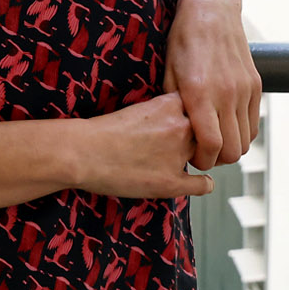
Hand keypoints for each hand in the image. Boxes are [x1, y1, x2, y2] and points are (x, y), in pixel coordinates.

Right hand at [74, 93, 214, 198]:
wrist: (82, 152)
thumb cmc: (104, 130)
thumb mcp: (139, 108)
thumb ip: (165, 110)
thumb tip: (183, 117)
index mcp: (170, 105)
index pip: (200, 106)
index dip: (196, 115)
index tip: (192, 120)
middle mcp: (180, 127)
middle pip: (206, 130)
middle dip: (198, 136)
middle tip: (182, 143)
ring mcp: (177, 156)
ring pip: (205, 155)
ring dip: (197, 157)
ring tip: (182, 160)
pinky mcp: (171, 183)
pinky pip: (203, 184)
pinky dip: (204, 184)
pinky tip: (201, 182)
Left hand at [163, 0, 260, 169]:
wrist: (211, 11)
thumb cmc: (183, 40)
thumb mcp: (168, 72)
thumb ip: (174, 106)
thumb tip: (176, 135)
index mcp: (200, 93)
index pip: (212, 145)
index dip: (203, 159)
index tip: (193, 157)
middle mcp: (227, 94)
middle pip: (233, 151)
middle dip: (216, 158)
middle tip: (202, 151)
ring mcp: (245, 90)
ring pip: (246, 140)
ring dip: (231, 146)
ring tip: (214, 138)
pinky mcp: (256, 85)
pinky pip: (254, 123)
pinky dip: (242, 132)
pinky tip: (227, 124)